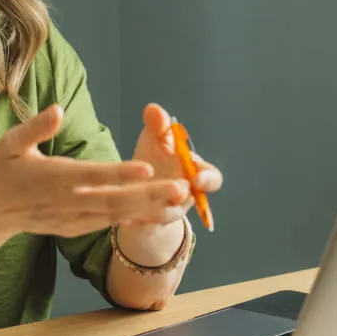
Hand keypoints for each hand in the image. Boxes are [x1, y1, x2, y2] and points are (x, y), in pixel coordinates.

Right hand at [0, 105, 189, 244]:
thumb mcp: (11, 142)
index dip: (120, 173)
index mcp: (54, 176)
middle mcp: (67, 200)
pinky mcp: (75, 227)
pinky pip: (108, 225)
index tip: (148, 168)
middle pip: (114, 200)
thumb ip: (36, 127)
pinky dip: (134, 221)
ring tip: (179, 201)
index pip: (93, 174)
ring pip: (116, 216)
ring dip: (149, 209)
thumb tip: (58, 109)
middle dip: (150, 195)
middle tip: (182, 188)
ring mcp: (72, 218)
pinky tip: (157, 214)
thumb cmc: (3, 169)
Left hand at [127, 103, 222, 225]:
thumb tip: (154, 109)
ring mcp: (167, 211)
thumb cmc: (155, 158)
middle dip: (181, 197)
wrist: (140, 187)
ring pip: (167, 215)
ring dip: (158, 211)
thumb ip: (158, 125)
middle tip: (176, 192)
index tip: (198, 178)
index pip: (211, 178)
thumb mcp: (155, 139)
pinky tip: (125, 219)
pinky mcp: (148, 224)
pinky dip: (135, 222)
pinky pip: (144, 226)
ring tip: (145, 207)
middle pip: (190, 200)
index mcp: (194, 173)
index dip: (207, 179)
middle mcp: (185, 195)